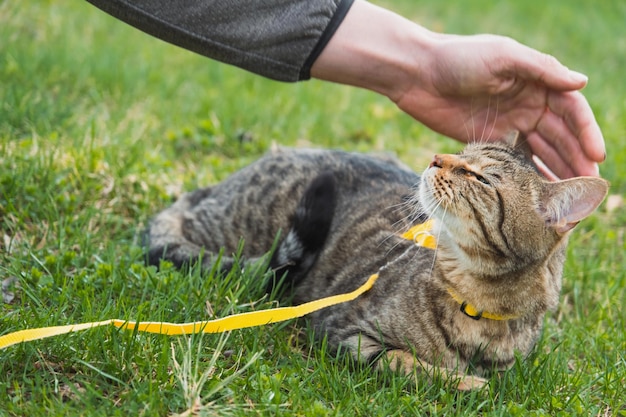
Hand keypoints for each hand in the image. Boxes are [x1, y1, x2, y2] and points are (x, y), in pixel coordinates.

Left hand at [394, 33, 604, 178]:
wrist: (415, 74)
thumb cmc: (458, 57)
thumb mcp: (503, 56)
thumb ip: (541, 69)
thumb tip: (581, 81)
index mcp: (536, 81)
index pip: (571, 109)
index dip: (586, 131)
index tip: (595, 155)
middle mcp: (526, 103)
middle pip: (559, 134)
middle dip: (576, 158)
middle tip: (587, 184)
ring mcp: (506, 123)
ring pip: (540, 150)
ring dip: (557, 169)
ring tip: (570, 195)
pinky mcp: (485, 140)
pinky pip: (513, 160)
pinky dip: (527, 174)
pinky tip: (539, 192)